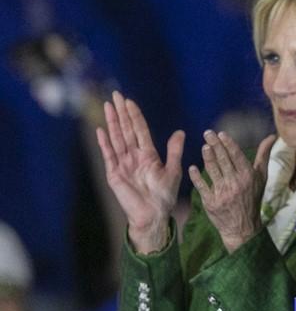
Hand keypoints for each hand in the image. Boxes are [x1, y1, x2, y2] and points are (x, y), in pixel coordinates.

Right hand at [95, 91, 183, 253]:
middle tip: (115, 95)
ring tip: (107, 106)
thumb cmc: (164, 196)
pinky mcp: (114, 174)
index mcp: (148, 155)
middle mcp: (133, 156)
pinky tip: (101, 130)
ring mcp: (122, 164)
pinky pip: (109, 155)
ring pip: (116, 139)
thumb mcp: (173, 170)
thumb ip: (174, 151)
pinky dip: (105, 143)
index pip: (140, 130)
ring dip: (112, 123)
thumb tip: (180, 132)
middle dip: (120, 113)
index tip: (129, 101)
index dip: (134, 116)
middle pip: (125, 130)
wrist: (154, 215)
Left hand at [188, 132, 275, 253]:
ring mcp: (222, 193)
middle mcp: (235, 183)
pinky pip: (202, 186)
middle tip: (207, 133)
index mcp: (248, 176)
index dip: (228, 144)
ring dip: (207, 157)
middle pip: (223, 160)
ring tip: (204, 146)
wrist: (243, 226)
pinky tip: (192, 167)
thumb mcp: (261, 177)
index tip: (221, 133)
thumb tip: (272, 136)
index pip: (236, 156)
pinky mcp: (211, 202)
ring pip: (212, 170)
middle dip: (215, 145)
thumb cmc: (252, 198)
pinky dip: (196, 176)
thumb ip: (263, 155)